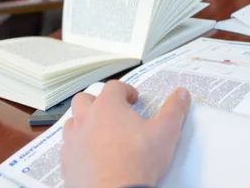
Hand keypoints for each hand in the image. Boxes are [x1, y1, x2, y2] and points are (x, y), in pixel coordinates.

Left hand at [61, 81, 190, 187]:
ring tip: (101, 134)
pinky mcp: (67, 162)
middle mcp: (86, 119)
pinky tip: (92, 157)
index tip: (134, 100)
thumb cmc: (138, 161)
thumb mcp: (166, 132)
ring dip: (85, 124)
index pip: (114, 87)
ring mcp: (73, 141)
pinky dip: (78, 148)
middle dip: (98, 102)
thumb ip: (174, 110)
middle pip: (85, 100)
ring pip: (73, 123)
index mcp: (108, 107)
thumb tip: (182, 94)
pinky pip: (69, 148)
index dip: (125, 90)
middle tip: (113, 113)